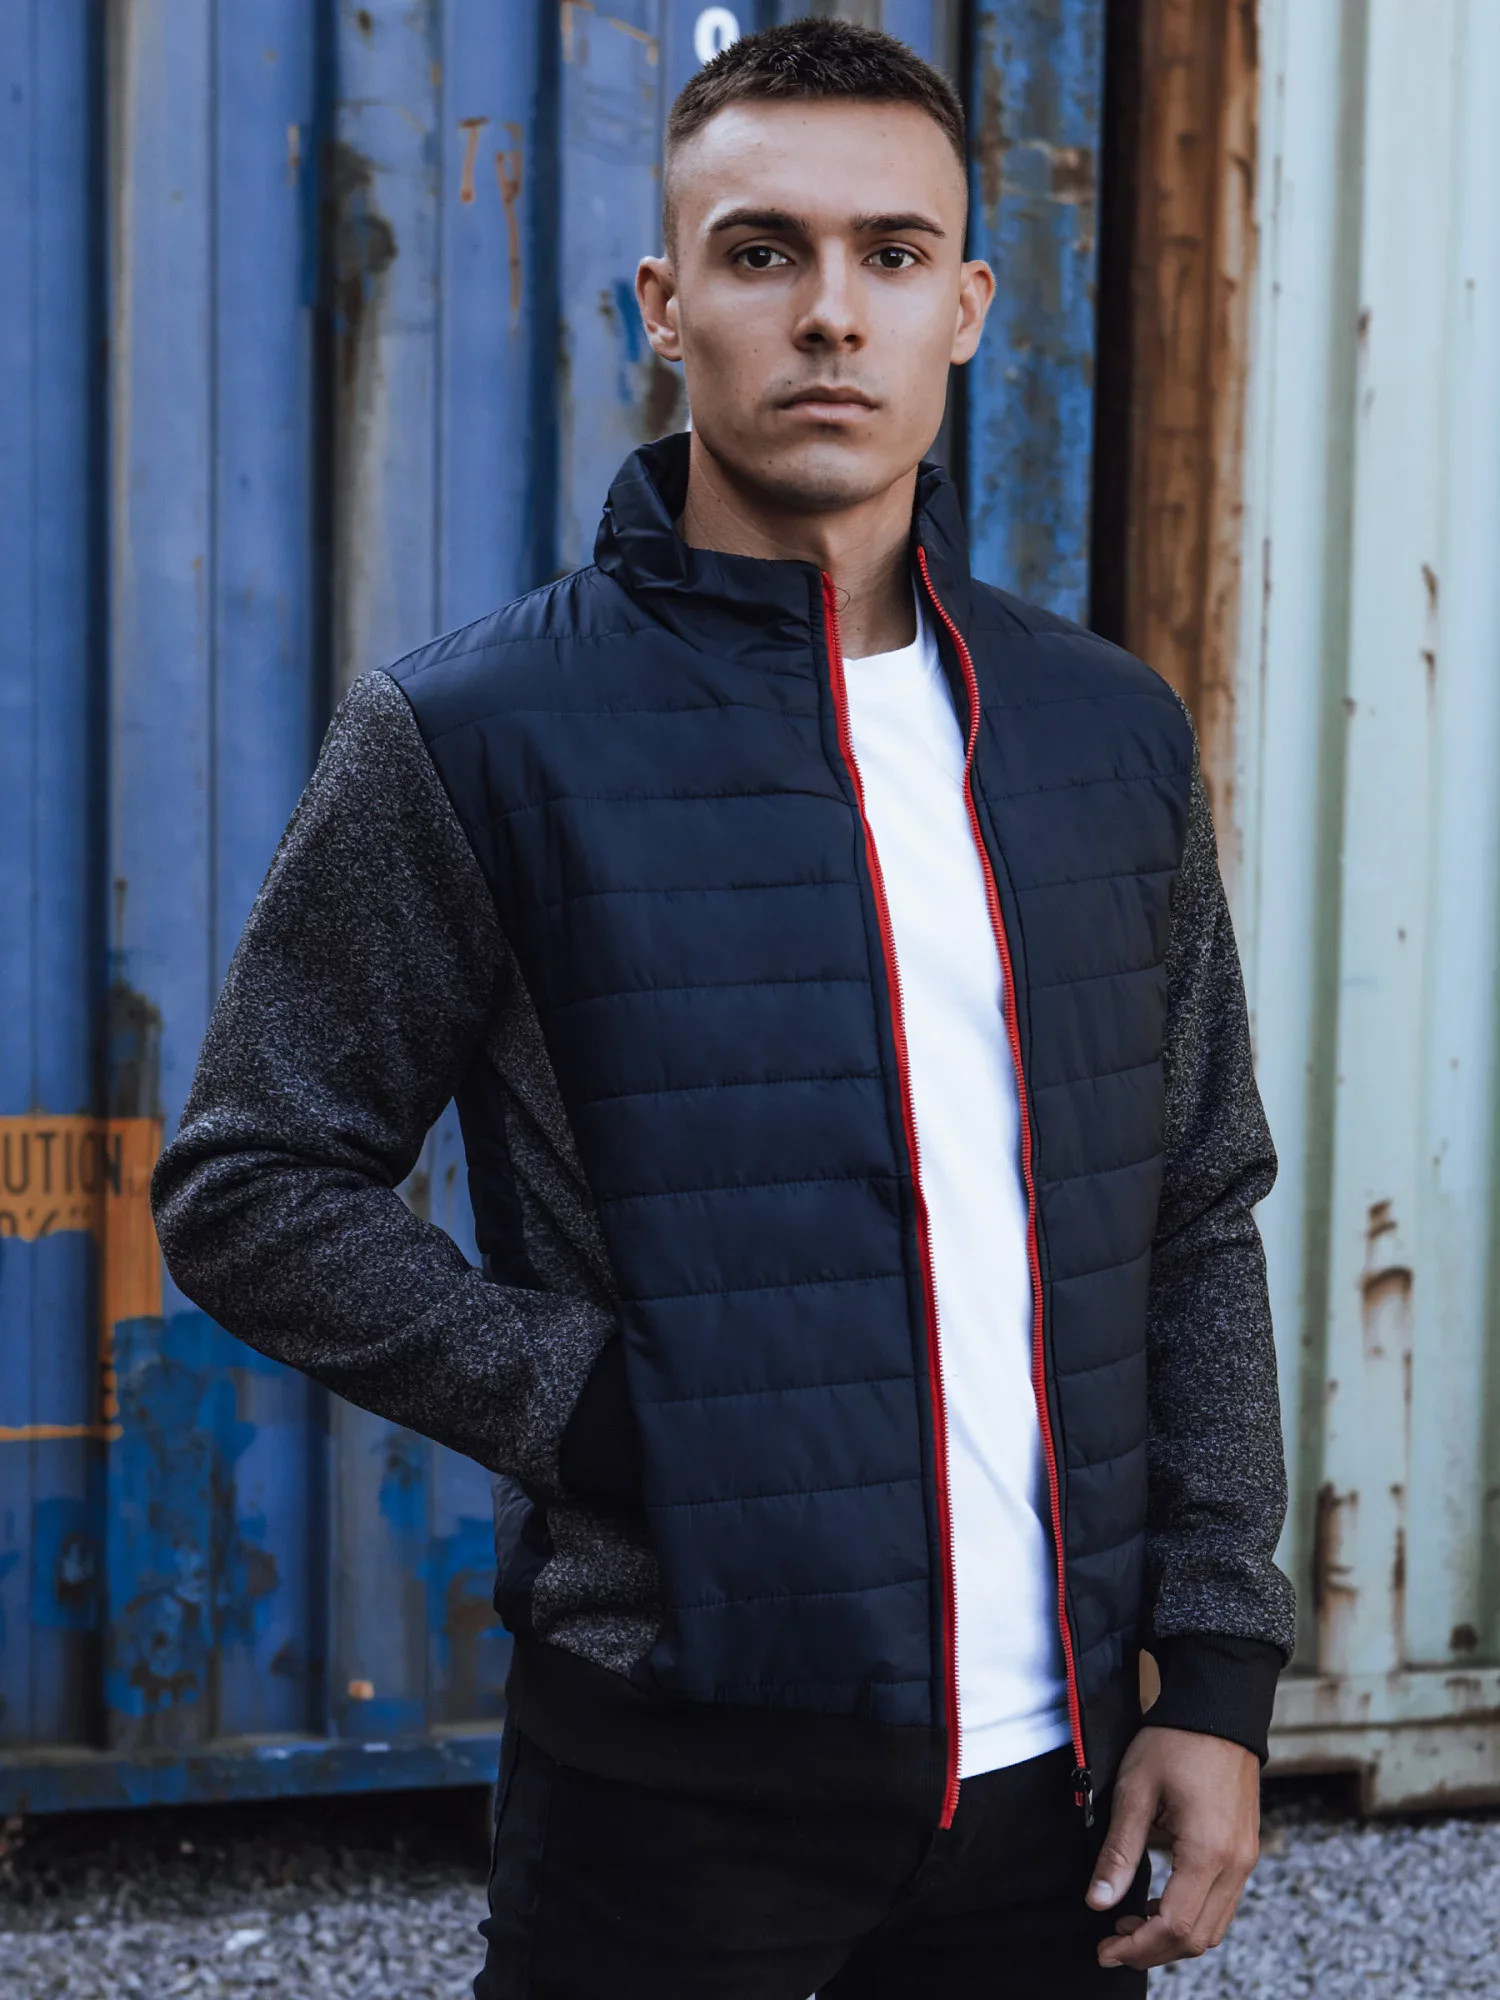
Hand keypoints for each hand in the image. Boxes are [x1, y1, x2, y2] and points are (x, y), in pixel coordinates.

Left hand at [1086, 1725, 1259, 1970]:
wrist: (1218, 1711)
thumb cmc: (1174, 1742)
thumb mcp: (1135, 1791)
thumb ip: (1119, 1851)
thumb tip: (1097, 1902)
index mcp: (1208, 1851)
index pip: (1175, 1926)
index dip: (1138, 1947)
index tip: (1104, 1950)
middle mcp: (1235, 1864)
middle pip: (1197, 1938)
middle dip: (1152, 1951)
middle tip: (1111, 1944)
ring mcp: (1246, 1860)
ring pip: (1213, 1928)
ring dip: (1171, 1938)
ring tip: (1128, 1925)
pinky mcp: (1245, 1852)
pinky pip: (1221, 1905)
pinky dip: (1190, 1917)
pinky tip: (1157, 1905)